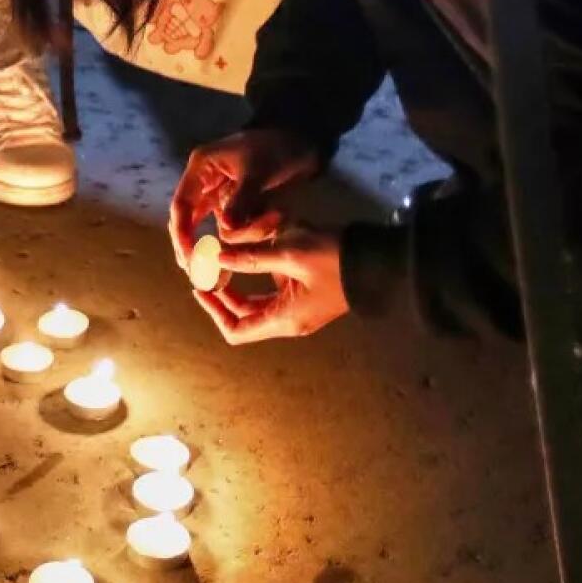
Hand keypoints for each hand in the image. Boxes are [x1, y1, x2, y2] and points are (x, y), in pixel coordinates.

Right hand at [168, 128, 321, 267]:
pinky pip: (238, 225)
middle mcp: (206, 183)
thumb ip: (240, 201)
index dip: (181, 233)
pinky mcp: (239, 202)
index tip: (188, 258)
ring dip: (243, 232)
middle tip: (203, 274)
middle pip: (190, 220)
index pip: (181, 206)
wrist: (301, 139)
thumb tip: (226, 230)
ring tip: (270, 222)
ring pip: (220, 226)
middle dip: (198, 245)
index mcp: (201, 168)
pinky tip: (273, 220)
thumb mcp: (257, 172)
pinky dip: (251, 230)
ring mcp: (222, 194)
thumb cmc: (275, 147)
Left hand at [193, 229, 349, 343]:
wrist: (379, 259)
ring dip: (239, 283)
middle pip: (244, 316)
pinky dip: (258, 274)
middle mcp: (289, 320)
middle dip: (223, 294)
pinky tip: (251, 253)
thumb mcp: (289, 253)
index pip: (236, 330)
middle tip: (208, 268)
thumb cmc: (334, 257)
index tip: (202, 287)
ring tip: (224, 258)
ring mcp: (299, 308)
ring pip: (257, 302)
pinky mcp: (307, 294)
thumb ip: (250, 257)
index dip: (214, 311)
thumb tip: (216, 258)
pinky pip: (274, 290)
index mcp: (284, 319)